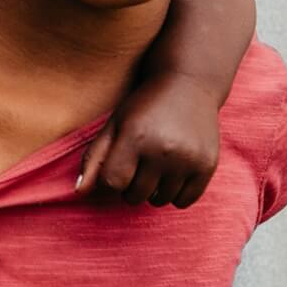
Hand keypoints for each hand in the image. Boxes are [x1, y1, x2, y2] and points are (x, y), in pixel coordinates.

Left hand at [78, 72, 219, 207]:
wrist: (189, 84)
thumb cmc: (144, 107)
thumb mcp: (115, 124)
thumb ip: (94, 158)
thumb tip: (79, 193)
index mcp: (135, 137)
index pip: (112, 182)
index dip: (110, 179)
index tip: (116, 167)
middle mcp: (163, 149)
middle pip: (135, 195)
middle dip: (130, 186)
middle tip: (138, 164)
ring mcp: (188, 159)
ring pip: (160, 201)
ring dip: (153, 191)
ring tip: (156, 167)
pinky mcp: (207, 165)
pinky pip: (184, 202)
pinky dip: (176, 195)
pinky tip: (173, 174)